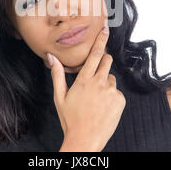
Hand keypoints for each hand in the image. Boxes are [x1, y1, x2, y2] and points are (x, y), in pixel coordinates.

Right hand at [48, 26, 125, 151]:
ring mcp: (111, 92)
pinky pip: (117, 92)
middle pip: (107, 61)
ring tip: (96, 100)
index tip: (105, 29)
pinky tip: (103, 107)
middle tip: (97, 73)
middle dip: (104, 60)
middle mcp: (99, 83)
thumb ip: (57, 74)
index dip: (101, 40)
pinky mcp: (120, 100)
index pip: (94, 54)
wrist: (85, 140)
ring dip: (105, 84)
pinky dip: (111, 96)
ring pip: (111, 78)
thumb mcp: (60, 96)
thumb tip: (51, 57)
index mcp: (84, 80)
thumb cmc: (70, 119)